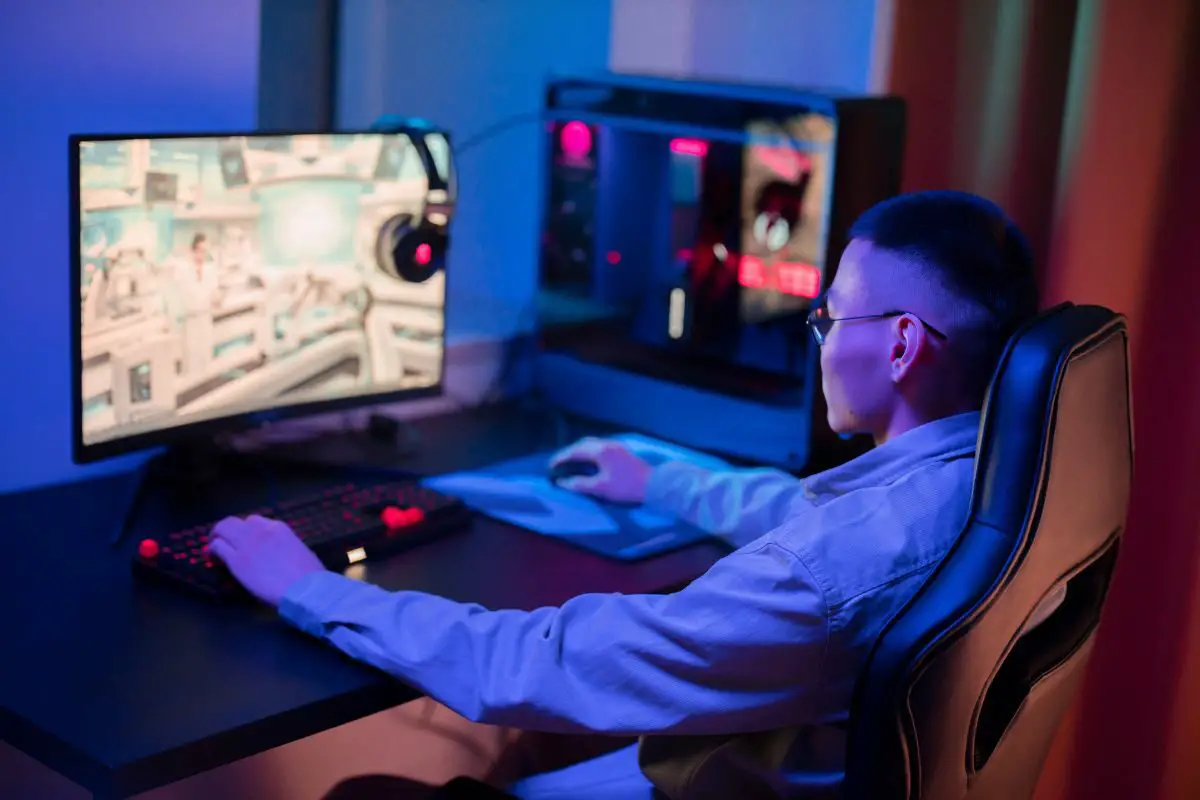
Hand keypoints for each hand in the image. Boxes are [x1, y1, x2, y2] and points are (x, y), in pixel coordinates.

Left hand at [207, 515, 326, 605]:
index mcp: (278, 528)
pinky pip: (217, 548)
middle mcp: (260, 531)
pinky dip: (212, 551)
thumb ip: (285, 546)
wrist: (305, 588)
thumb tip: (280, 553)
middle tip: (222, 540)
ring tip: (214, 548)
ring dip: (216, 536)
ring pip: (223, 529)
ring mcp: (247, 544)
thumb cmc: (309, 575)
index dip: (246, 531)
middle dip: (226, 529)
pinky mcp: (237, 561)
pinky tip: (213, 559)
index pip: (254, 521)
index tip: (244, 541)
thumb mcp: (299, 550)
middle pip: (234, 521)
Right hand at [548, 437, 652, 503]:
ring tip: (571, 461)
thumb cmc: (625, 487)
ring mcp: (616, 446)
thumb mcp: (600, 488)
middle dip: (569, 452)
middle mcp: (607, 444)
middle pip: (583, 444)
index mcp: (600, 451)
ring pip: (592, 444)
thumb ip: (579, 484)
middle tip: (559, 463)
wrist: (654, 484)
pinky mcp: (622, 451)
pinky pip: (600, 447)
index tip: (550, 466)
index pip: (575, 451)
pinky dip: (589, 452)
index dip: (561, 458)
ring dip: (580, 451)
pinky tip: (589, 461)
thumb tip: (561, 482)